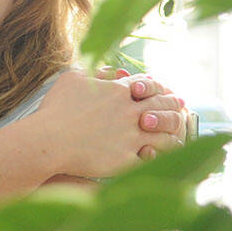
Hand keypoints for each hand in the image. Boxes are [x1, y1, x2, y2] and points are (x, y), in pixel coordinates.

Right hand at [36, 69, 186, 176]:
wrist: (48, 140)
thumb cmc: (55, 109)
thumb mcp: (72, 80)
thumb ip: (93, 73)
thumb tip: (105, 71)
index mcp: (119, 91)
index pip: (147, 85)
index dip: (158, 86)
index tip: (166, 89)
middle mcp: (130, 112)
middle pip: (162, 106)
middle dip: (174, 106)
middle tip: (182, 107)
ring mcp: (130, 136)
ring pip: (164, 134)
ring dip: (173, 133)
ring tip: (179, 135)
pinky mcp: (126, 159)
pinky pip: (153, 158)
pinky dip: (162, 156)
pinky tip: (165, 157)